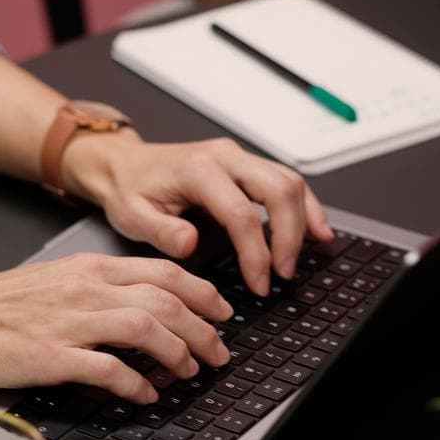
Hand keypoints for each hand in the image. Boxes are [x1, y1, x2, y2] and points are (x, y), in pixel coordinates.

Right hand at [0, 253, 233, 402]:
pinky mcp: (51, 356)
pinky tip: (146, 394)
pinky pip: (108, 369)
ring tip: (191, 372)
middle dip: (203, 328)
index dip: (202, 292)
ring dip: (178, 352)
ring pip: (146, 326)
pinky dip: (135, 383)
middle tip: (218, 352)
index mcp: (87, 268)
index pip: (163, 271)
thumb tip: (144, 310)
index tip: (222, 311)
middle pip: (165, 299)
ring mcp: (68, 322)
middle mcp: (84, 289)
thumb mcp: (53, 282)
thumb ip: (98, 290)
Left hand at [62, 133, 334, 295]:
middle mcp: (224, 156)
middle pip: (278, 190)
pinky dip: (305, 204)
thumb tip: (190, 243)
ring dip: (304, 219)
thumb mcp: (132, 215)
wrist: (123, 164)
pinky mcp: (245, 164)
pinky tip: (316, 229)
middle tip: (285, 273)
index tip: (259, 284)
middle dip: (289, 236)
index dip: (256, 254)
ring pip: (289, 181)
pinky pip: (285, 180)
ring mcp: (238, 157)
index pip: (242, 214)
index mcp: (198, 169)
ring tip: (304, 255)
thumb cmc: (129, 189)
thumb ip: (161, 231)